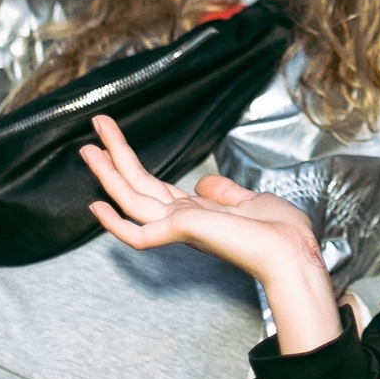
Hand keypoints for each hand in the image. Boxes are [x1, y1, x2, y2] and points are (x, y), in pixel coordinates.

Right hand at [81, 114, 341, 352]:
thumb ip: (223, 192)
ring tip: (88, 148)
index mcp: (197, 213)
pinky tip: (97, 205)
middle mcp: (182, 220)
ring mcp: (179, 227)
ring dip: (109, 172)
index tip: (115, 147)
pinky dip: (115, 223)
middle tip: (97, 127)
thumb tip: (202, 182)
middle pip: (138, 185)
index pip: (155, 188)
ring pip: (132, 198)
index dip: (133, 168)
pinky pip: (138, 233)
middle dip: (115, 157)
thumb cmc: (278, 232)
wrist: (291, 251)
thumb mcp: (249, 201)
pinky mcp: (181, 231)